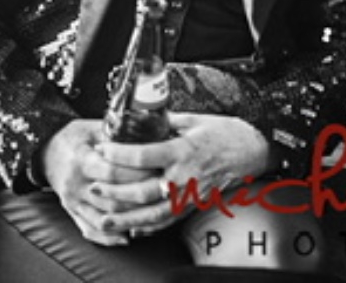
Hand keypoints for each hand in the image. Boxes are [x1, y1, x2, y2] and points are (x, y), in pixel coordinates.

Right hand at [41, 119, 151, 245]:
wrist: (45, 151)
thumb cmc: (73, 136)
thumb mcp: (92, 127)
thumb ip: (115, 134)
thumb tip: (146, 134)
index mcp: (81, 160)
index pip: (112, 172)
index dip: (136, 174)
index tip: (157, 171)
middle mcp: (75, 184)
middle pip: (111, 199)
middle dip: (138, 198)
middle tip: (160, 193)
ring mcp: (73, 201)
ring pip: (104, 218)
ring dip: (128, 220)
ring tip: (150, 215)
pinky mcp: (71, 211)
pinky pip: (89, 229)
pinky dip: (109, 237)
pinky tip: (126, 236)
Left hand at [92, 113, 270, 236]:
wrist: (252, 151)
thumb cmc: (225, 133)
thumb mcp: (194, 119)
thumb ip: (167, 121)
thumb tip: (145, 117)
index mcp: (182, 150)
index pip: (143, 155)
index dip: (119, 154)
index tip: (102, 149)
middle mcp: (183, 176)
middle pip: (142, 189)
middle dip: (114, 190)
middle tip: (93, 186)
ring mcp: (188, 194)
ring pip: (151, 213)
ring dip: (126, 218)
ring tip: (104, 219)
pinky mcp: (192, 205)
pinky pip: (166, 221)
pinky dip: (147, 227)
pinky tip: (131, 228)